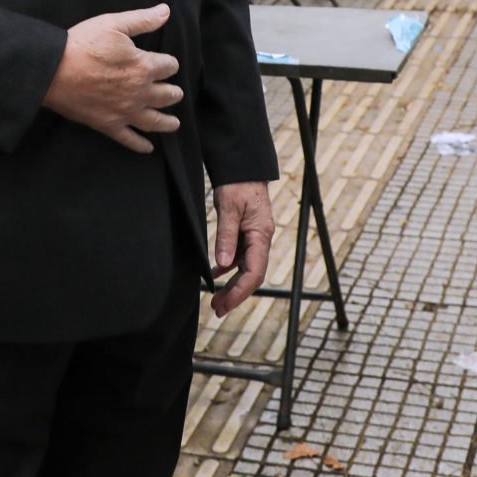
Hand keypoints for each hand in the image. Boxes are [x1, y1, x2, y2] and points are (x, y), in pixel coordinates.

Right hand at [42, 5, 182, 153]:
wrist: (54, 70)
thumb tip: (166, 11)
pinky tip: (148, 148)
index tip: (166, 64)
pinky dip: (141, 145)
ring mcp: (125, 112)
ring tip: (175, 123)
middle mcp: (140, 92)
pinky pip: (130, 139)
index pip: (169, 66)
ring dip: (168, 122)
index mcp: (144, 66)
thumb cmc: (83, 44)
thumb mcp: (113, 24)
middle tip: (175, 93)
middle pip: (167, 95)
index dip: (169, 64)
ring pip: (155, 121)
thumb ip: (142, 19)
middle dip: (173, 92)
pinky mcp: (109, 125)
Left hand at [209, 181, 275, 318]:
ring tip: (215, 299)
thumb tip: (222, 264)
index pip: (254, 272)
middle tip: (217, 309)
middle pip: (251, 275)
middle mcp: (261, 240)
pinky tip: (215, 274)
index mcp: (261, 236)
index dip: (240, 291)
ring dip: (232, 284)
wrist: (243, 167)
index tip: (225, 304)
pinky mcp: (246, 233)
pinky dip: (227, 268)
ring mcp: (254, 238)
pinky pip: (239, 257)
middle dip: (236, 295)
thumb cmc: (238, 184)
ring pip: (245, 268)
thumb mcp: (229, 209)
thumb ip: (226, 237)